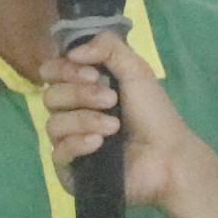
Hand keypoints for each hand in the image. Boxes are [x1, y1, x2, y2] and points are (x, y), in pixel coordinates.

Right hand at [40, 32, 215, 216]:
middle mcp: (72, 112)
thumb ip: (107, 48)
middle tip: (111, 100)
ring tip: (114, 127)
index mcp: (84, 88)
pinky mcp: (70, 169)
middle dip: (80, 95)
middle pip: (50, 96)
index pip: (51, 73)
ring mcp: (69, 141)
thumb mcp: (136, 70)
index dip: (64, 70)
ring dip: (85, 120)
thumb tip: (72, 52)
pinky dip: (78, 143)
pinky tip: (99, 143)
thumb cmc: (153, 114)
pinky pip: (58, 152)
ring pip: (53, 124)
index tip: (91, 74)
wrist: (167, 155)